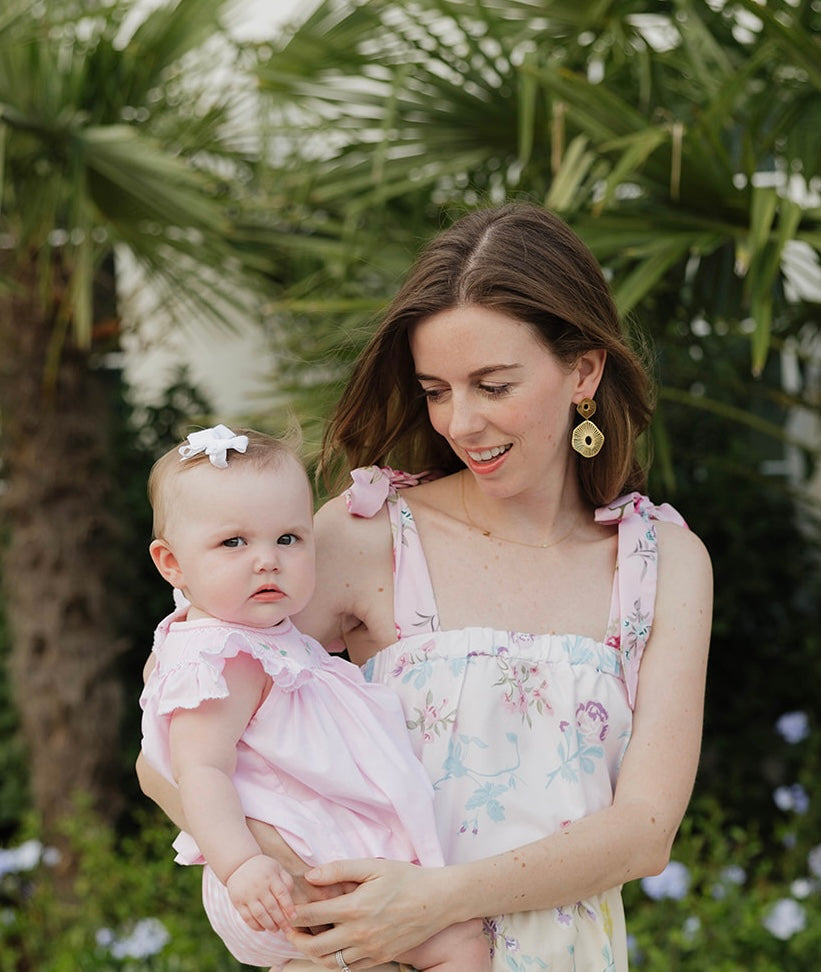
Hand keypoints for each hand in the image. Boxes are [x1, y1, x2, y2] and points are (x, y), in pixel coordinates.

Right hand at [226, 854, 295, 931]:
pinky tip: (263, 928)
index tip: (294, 918)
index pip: (282, 894)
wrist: (238, 864)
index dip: (289, 907)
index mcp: (270, 877)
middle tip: (287, 929)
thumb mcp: (277, 868)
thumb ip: (286, 881)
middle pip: (272, 907)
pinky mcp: (237, 902)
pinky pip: (247, 918)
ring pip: (260, 915)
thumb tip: (291, 900)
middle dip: (281, 921)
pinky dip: (255, 926)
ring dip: (269, 925)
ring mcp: (247, 895)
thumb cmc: (263, 868)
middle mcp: (259, 886)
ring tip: (276, 929)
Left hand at [289, 859, 451, 967]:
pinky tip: (332, 948)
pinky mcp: (380, 958)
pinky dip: (335, 961)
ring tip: (307, 941)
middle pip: (315, 946)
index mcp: (355, 907)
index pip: (312, 915)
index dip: (295, 914)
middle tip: (290, 931)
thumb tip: (310, 875)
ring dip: (313, 953)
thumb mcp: (372, 866)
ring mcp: (370, 949)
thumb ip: (339, 869)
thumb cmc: (405, 879)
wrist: (437, 901)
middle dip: (296, 939)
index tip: (288, 910)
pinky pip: (349, 968)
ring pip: (330, 962)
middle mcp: (360, 933)